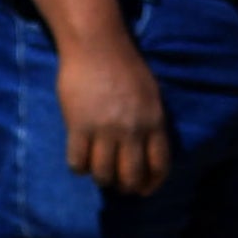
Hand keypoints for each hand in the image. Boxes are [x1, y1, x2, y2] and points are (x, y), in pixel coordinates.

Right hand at [53, 27, 171, 195]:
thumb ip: (151, 122)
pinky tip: (79, 163)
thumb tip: (148, 147)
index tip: (144, 190)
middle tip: (118, 186)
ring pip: (104, 172)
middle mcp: (132, 130)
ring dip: (101, 178)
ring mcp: (105, 129)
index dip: (152, 184)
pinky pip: (77, 160)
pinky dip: (78, 167)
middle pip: (131, 175)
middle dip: (126, 186)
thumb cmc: (126, 67)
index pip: (159, 165)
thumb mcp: (152, 96)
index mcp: (155, 123)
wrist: (97, 47)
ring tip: (98, 174)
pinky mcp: (78, 125)